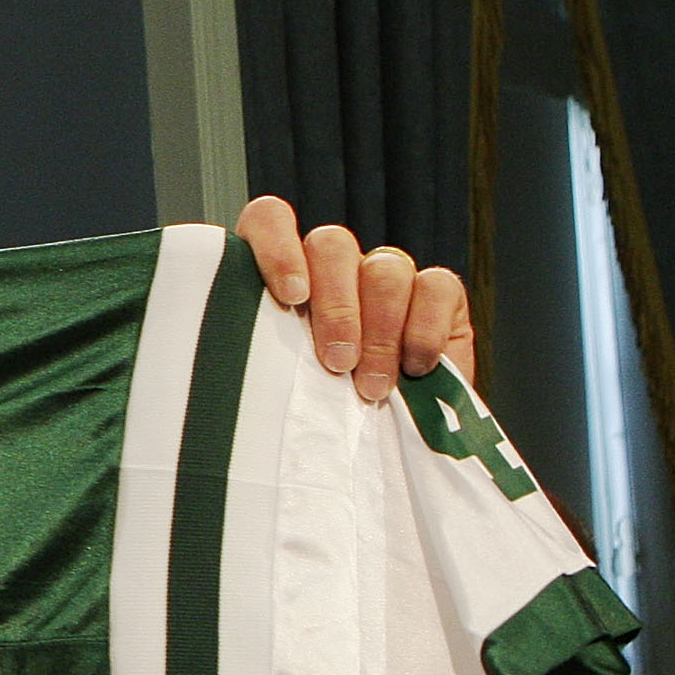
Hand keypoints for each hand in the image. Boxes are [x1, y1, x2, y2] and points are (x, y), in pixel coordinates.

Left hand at [236, 195, 475, 399]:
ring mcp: (387, 275)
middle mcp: (333, 267)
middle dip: (336, 307)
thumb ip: (260, 357)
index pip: (271, 221)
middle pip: (331, 245)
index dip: (278, 246)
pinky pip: (436, 286)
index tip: (291, 297)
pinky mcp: (438, 294)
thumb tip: (236, 365)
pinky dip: (424, 330)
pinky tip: (414, 369)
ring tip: (370, 387)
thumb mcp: (278, 389)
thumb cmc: (316, 419)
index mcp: (282, 279)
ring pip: (384, 268)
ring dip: (379, 331)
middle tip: (336, 363)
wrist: (382, 454)